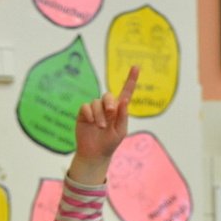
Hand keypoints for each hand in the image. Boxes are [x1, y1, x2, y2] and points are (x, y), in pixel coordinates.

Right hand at [68, 65, 138, 184]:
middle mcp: (106, 107)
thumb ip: (123, 116)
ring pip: (96, 102)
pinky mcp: (84, 113)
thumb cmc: (109, 143)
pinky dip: (89, 114)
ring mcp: (94, 110)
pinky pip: (86, 106)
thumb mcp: (120, 131)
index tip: (136, 67)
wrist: (94, 154)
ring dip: (99, 115)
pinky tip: (90, 122)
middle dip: (109, 103)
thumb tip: (123, 100)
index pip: (126, 92)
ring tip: (100, 126)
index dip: (131, 79)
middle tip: (110, 114)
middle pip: (108, 95)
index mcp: (119, 110)